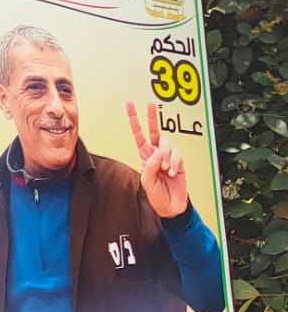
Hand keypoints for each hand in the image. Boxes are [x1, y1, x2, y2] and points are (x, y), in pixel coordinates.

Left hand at [126, 100, 189, 218]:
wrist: (171, 206)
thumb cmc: (156, 195)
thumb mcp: (146, 183)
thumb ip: (150, 167)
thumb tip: (156, 152)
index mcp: (144, 156)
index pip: (138, 135)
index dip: (134, 121)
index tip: (130, 106)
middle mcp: (156, 153)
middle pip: (154, 131)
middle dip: (152, 117)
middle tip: (151, 105)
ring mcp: (168, 156)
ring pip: (167, 143)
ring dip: (166, 157)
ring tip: (165, 170)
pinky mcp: (180, 161)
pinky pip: (177, 155)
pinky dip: (175, 163)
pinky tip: (172, 172)